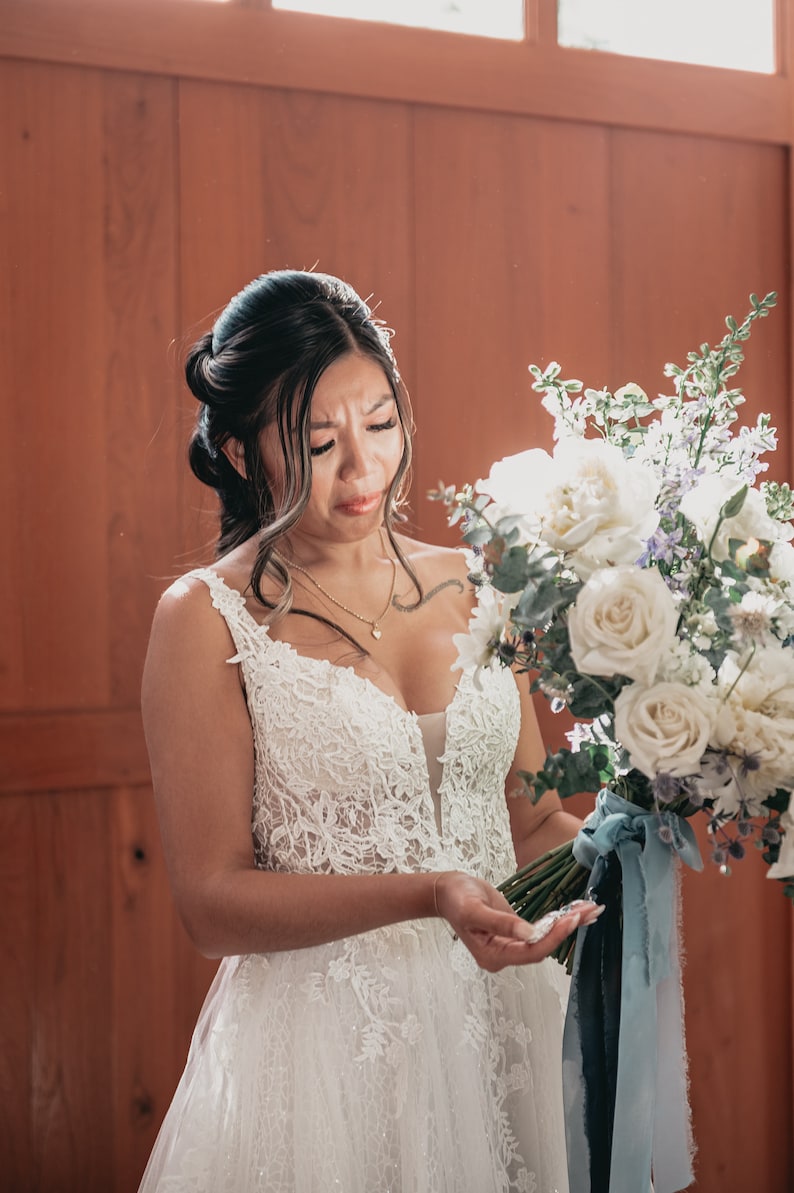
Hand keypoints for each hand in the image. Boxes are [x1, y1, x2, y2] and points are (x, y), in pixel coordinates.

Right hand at [434, 871, 602, 972]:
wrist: (447, 891)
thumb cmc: (456, 898)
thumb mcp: (474, 909)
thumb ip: (501, 923)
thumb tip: (529, 933)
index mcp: (493, 955)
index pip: (530, 951)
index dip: (552, 937)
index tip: (570, 919)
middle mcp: (504, 954)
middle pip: (542, 948)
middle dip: (567, 930)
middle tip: (590, 911)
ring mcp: (511, 945)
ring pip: (545, 939)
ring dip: (567, 925)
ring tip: (590, 909)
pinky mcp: (516, 932)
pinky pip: (541, 930)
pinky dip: (558, 921)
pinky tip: (575, 911)